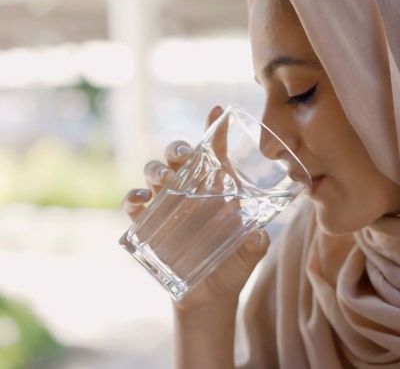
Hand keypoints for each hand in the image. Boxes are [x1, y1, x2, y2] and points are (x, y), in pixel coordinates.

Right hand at [121, 105, 269, 310]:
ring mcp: (168, 206)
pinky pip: (135, 204)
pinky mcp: (149, 224)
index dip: (214, 131)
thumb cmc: (232, 268)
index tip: (217, 109)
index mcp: (217, 190)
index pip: (215, 154)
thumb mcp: (248, 256)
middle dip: (177, 149)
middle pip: (178, 157)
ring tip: (164, 180)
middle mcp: (191, 191)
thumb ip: (255, 246)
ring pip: (154, 174)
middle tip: (183, 155)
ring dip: (156, 170)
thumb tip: (258, 238)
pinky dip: (134, 198)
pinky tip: (140, 201)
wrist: (209, 296)